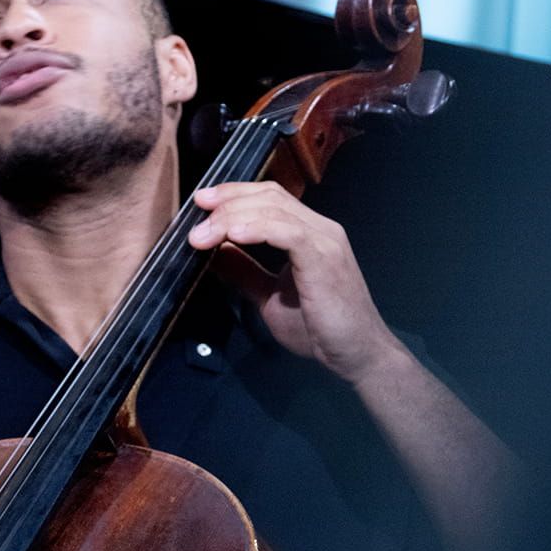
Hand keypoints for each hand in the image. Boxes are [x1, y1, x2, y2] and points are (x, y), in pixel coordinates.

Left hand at [188, 182, 402, 382]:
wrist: (356, 355)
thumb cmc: (319, 329)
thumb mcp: (268, 296)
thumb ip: (245, 271)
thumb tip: (215, 252)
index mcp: (308, 234)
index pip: (269, 198)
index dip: (233, 195)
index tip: (201, 204)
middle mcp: (319, 229)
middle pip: (269, 196)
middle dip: (227, 201)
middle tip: (195, 217)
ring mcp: (325, 241)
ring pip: (274, 210)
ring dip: (232, 218)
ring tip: (202, 235)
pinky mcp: (325, 258)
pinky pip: (288, 233)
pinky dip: (258, 229)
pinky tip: (232, 236)